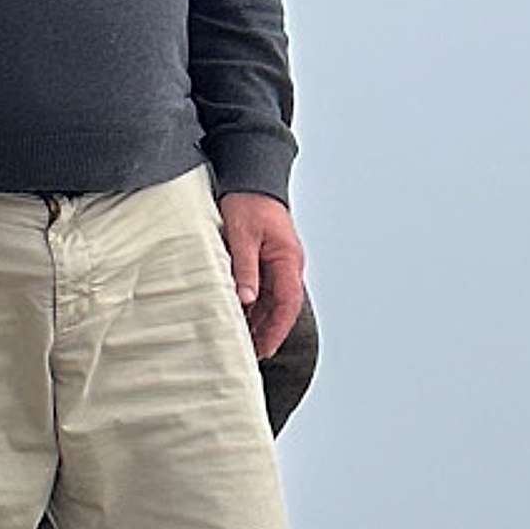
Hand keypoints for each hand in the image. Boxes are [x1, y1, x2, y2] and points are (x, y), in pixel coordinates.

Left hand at [217, 190, 304, 360]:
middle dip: (267, 331)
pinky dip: (254, 304)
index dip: (276, 329)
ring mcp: (279, 262)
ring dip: (260, 320)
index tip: (264, 349)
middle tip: (250, 353)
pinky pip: (264, 288)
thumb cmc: (248, 201)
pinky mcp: (268, 258)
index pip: (286, 303)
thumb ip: (245, 268)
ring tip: (243, 341)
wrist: (251, 175)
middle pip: (281, 306)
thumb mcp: (242, 235)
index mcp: (288, 259)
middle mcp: (288, 264)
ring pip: (272, 299)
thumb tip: (245, 300)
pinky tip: (241, 316)